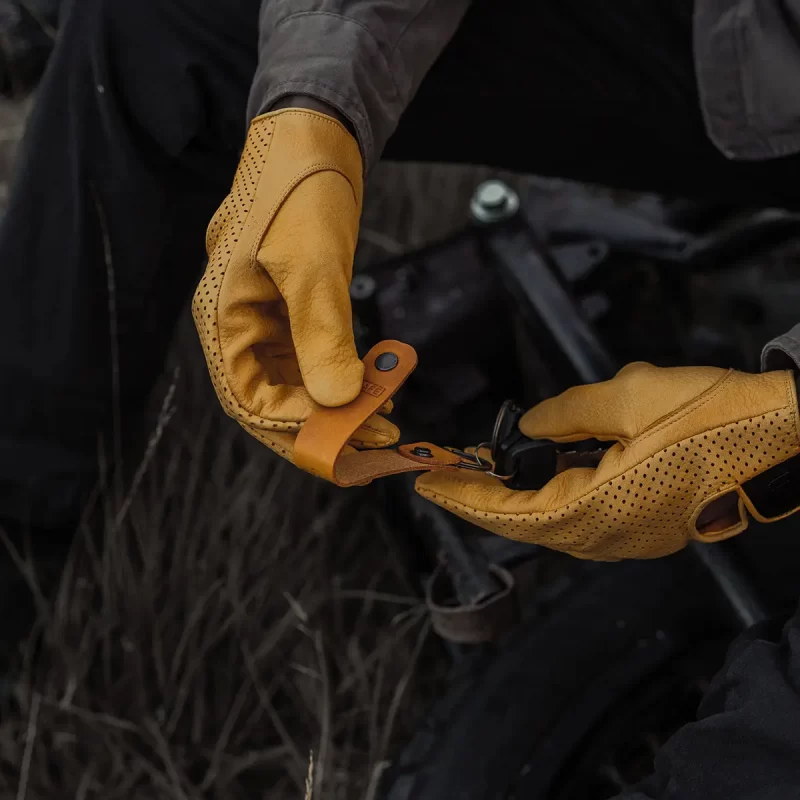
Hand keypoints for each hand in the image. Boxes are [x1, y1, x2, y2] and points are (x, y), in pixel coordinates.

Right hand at [193, 108, 397, 467]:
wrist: (315, 135)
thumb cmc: (299, 188)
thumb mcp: (311, 262)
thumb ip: (321, 334)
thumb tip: (339, 400)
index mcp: (222, 316)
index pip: (249, 397)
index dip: (296, 429)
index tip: (345, 445)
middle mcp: (238, 326)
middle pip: (272, 399)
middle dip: (322, 429)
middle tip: (371, 449)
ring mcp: (266, 320)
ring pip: (296, 384)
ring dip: (337, 408)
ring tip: (384, 423)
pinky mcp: (293, 310)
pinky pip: (312, 359)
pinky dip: (342, 378)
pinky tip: (375, 388)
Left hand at [416, 363, 799, 559]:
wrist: (783, 435)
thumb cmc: (720, 417)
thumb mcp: (631, 396)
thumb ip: (567, 413)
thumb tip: (530, 426)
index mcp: (601, 508)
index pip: (511, 512)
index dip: (465, 498)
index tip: (430, 484)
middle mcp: (611, 535)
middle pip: (526, 523)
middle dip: (483, 497)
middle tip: (450, 472)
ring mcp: (629, 537)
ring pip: (552, 523)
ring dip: (515, 497)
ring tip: (486, 468)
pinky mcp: (644, 527)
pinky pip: (581, 519)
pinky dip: (550, 498)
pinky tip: (543, 471)